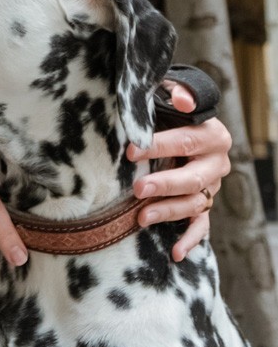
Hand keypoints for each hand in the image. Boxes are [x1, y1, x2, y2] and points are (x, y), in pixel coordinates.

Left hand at [128, 80, 231, 262]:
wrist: (185, 124)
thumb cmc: (171, 110)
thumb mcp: (172, 95)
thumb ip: (178, 94)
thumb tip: (183, 101)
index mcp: (212, 135)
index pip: (185, 141)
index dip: (157, 146)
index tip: (130, 151)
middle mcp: (217, 164)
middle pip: (192, 178)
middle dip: (164, 185)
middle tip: (137, 189)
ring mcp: (212, 187)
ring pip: (194, 204)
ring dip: (168, 212)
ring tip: (141, 218)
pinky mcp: (205, 205)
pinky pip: (201, 227)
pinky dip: (189, 240)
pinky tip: (174, 252)